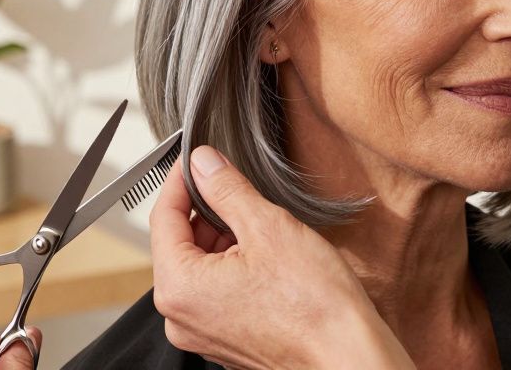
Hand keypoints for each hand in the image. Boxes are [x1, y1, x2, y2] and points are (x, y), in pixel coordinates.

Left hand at [149, 145, 413, 369]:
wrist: (349, 357)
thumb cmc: (315, 307)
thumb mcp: (268, 226)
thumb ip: (227, 189)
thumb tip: (204, 164)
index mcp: (179, 288)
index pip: (162, 217)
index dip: (180, 181)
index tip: (197, 161)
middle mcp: (181, 317)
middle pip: (179, 244)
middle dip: (207, 212)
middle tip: (238, 190)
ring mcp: (202, 333)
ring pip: (200, 267)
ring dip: (223, 240)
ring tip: (263, 231)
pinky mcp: (225, 341)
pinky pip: (216, 292)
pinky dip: (233, 268)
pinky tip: (268, 259)